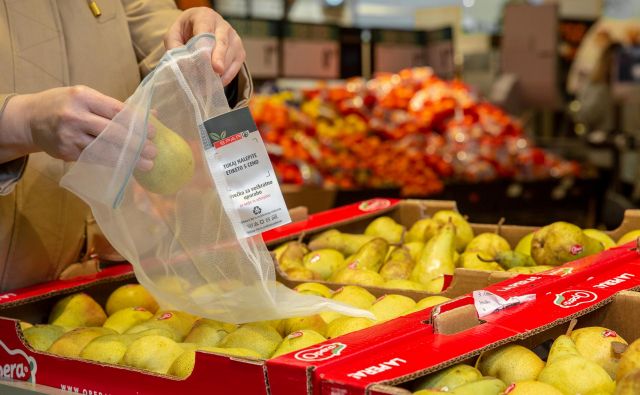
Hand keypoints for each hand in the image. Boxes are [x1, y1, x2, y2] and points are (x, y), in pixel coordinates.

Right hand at [5, 86, 155, 168]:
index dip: (137, 123)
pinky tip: (126, 167)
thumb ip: (115, 107)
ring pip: (104, 149)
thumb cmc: (65, 105)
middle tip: (153, 151)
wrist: (30, 119)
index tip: (153, 132)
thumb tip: (151, 114)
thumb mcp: (86, 97)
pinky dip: (112, 163)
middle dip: (136, 143)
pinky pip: (93, 159)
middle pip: (112, 132)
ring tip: (146, 164)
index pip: (116, 110)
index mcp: (83, 96)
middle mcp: (75, 115)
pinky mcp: (66, 152)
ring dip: (127, 159)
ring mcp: (69, 136)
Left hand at [164, 7, 245, 85]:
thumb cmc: (187, 31)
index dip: (204, 45)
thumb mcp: (174, 34)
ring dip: (221, 71)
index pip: (206, 31)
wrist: (201, 27)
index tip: (203, 58)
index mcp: (205, 17)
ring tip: (209, 83)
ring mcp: (234, 39)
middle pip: (222, 43)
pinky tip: (217, 83)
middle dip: (219, 57)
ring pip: (230, 56)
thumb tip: (182, 63)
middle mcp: (223, 26)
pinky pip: (236, 66)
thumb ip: (175, 46)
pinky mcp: (240, 52)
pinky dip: (227, 76)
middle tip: (217, 70)